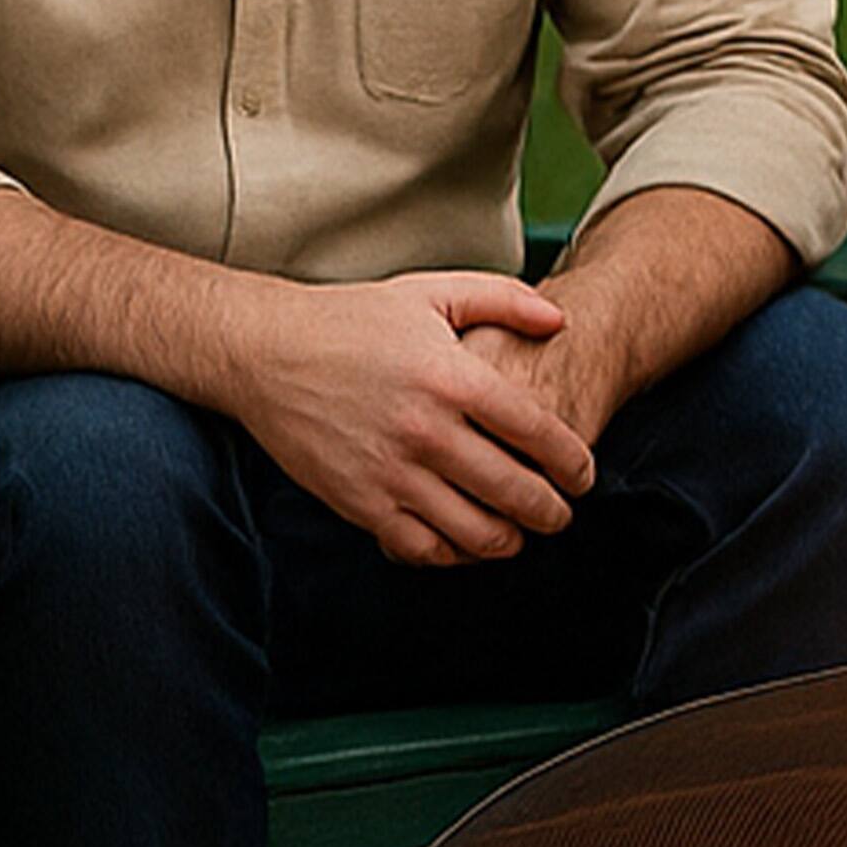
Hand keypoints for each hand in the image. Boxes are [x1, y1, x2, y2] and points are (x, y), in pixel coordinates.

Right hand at [220, 272, 598, 566]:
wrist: (263, 351)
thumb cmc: (351, 321)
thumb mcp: (428, 293)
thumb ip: (501, 300)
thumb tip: (559, 320)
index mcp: (451, 377)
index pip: (538, 434)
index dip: (574, 465)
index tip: (583, 477)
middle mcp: (426, 429)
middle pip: (517, 493)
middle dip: (553, 513)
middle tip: (561, 514)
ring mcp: (392, 472)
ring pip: (477, 533)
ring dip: (511, 541)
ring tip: (519, 532)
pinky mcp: (361, 503)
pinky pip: (425, 549)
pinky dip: (455, 553)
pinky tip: (465, 540)